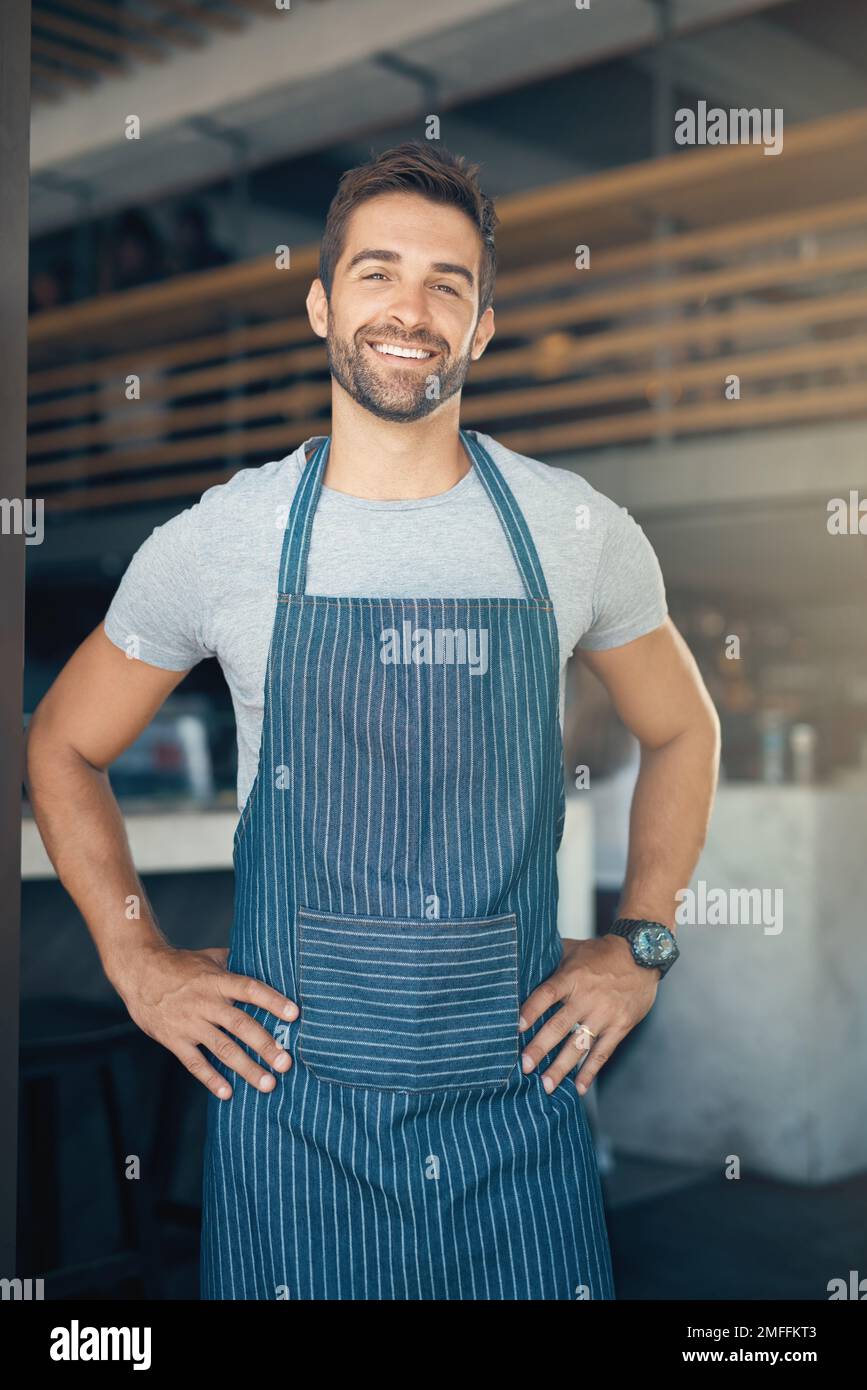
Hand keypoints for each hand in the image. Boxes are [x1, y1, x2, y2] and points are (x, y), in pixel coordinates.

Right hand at [115, 941, 298, 1099]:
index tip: (294, 1014)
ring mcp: (189, 1023)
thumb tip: (264, 959)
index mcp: (217, 980)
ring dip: (246, 1068)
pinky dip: (211, 1079)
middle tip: (286, 1063)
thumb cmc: (178, 964)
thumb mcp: (208, 957)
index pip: (250, 989)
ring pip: (222, 1048)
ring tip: (268, 1084)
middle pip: (240, 1025)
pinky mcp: (173, 1039)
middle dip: (265, 1045)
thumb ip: (234, 962)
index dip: (272, 1001)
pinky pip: (194, 1062)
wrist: (138, 972)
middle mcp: (205, 1002)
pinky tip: (228, 1093)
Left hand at [518, 935, 658, 1095]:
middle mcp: (587, 997)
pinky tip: (578, 1087)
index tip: (515, 1028)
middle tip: (524, 1066)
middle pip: (559, 1025)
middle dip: (540, 1048)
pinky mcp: (620, 1026)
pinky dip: (590, 1071)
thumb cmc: (602, 953)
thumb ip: (550, 960)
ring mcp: (604, 1014)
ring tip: (546, 1086)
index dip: (531, 1010)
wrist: (642, 955)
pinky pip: (603, 1052)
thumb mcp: (574, 949)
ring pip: (579, 1045)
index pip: (546, 994)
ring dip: (561, 1067)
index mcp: (572, 977)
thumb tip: (521, 963)